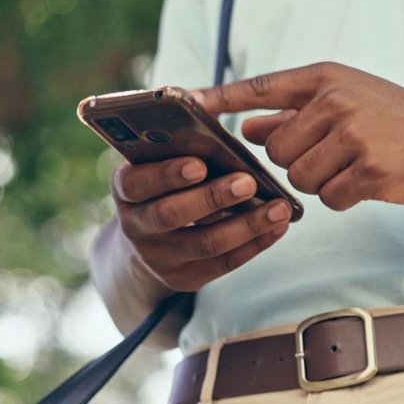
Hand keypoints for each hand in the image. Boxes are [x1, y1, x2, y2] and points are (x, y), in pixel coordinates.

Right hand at [110, 157, 292, 291]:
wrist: (147, 241)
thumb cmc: (165, 186)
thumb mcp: (158, 164)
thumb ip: (178, 147)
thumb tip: (217, 124)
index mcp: (125, 189)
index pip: (137, 183)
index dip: (166, 175)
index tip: (199, 164)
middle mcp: (135, 226)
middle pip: (171, 214)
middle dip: (212, 198)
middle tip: (248, 183)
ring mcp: (158, 258)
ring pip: (204, 243)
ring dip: (246, 225)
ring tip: (279, 207)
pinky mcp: (183, 279)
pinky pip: (223, 263)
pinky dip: (255, 244)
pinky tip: (278, 226)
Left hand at [195, 62, 403, 210]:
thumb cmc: (391, 118)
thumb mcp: (343, 101)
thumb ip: (292, 114)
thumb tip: (246, 130)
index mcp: (324, 78)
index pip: (260, 87)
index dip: (219, 97)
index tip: (182, 100)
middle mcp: (336, 102)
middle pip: (277, 152)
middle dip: (296, 162)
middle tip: (332, 155)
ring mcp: (354, 136)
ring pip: (300, 179)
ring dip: (321, 182)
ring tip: (352, 166)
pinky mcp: (370, 171)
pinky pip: (329, 198)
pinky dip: (343, 197)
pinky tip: (367, 181)